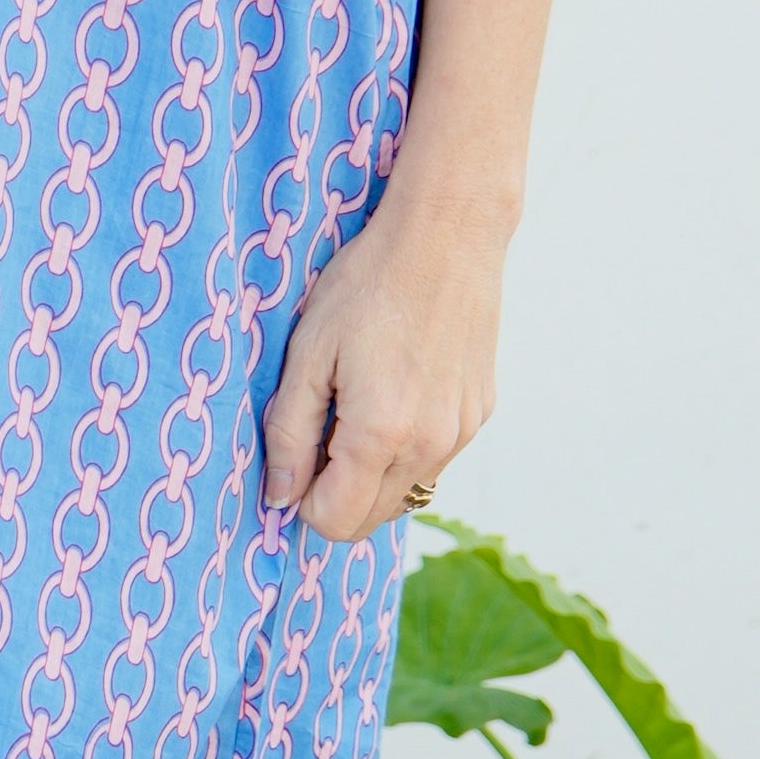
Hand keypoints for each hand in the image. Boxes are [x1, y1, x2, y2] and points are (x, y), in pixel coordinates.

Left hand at [260, 183, 507, 544]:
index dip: (302, 499)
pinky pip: (433, 459)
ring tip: (359, 401)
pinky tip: (396, 388)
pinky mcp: (479, 414)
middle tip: (321, 427)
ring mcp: (461, 433)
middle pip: (370, 519)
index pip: (335, 522)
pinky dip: (406, 446)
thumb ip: (289, 433)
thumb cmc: (367, 284)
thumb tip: (280, 496)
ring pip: (404, 492)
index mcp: (380, 435)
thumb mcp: (308, 353)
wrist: (447, 236)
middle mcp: (430, 446)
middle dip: (335, 491)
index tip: (295, 454)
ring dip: (372, 471)